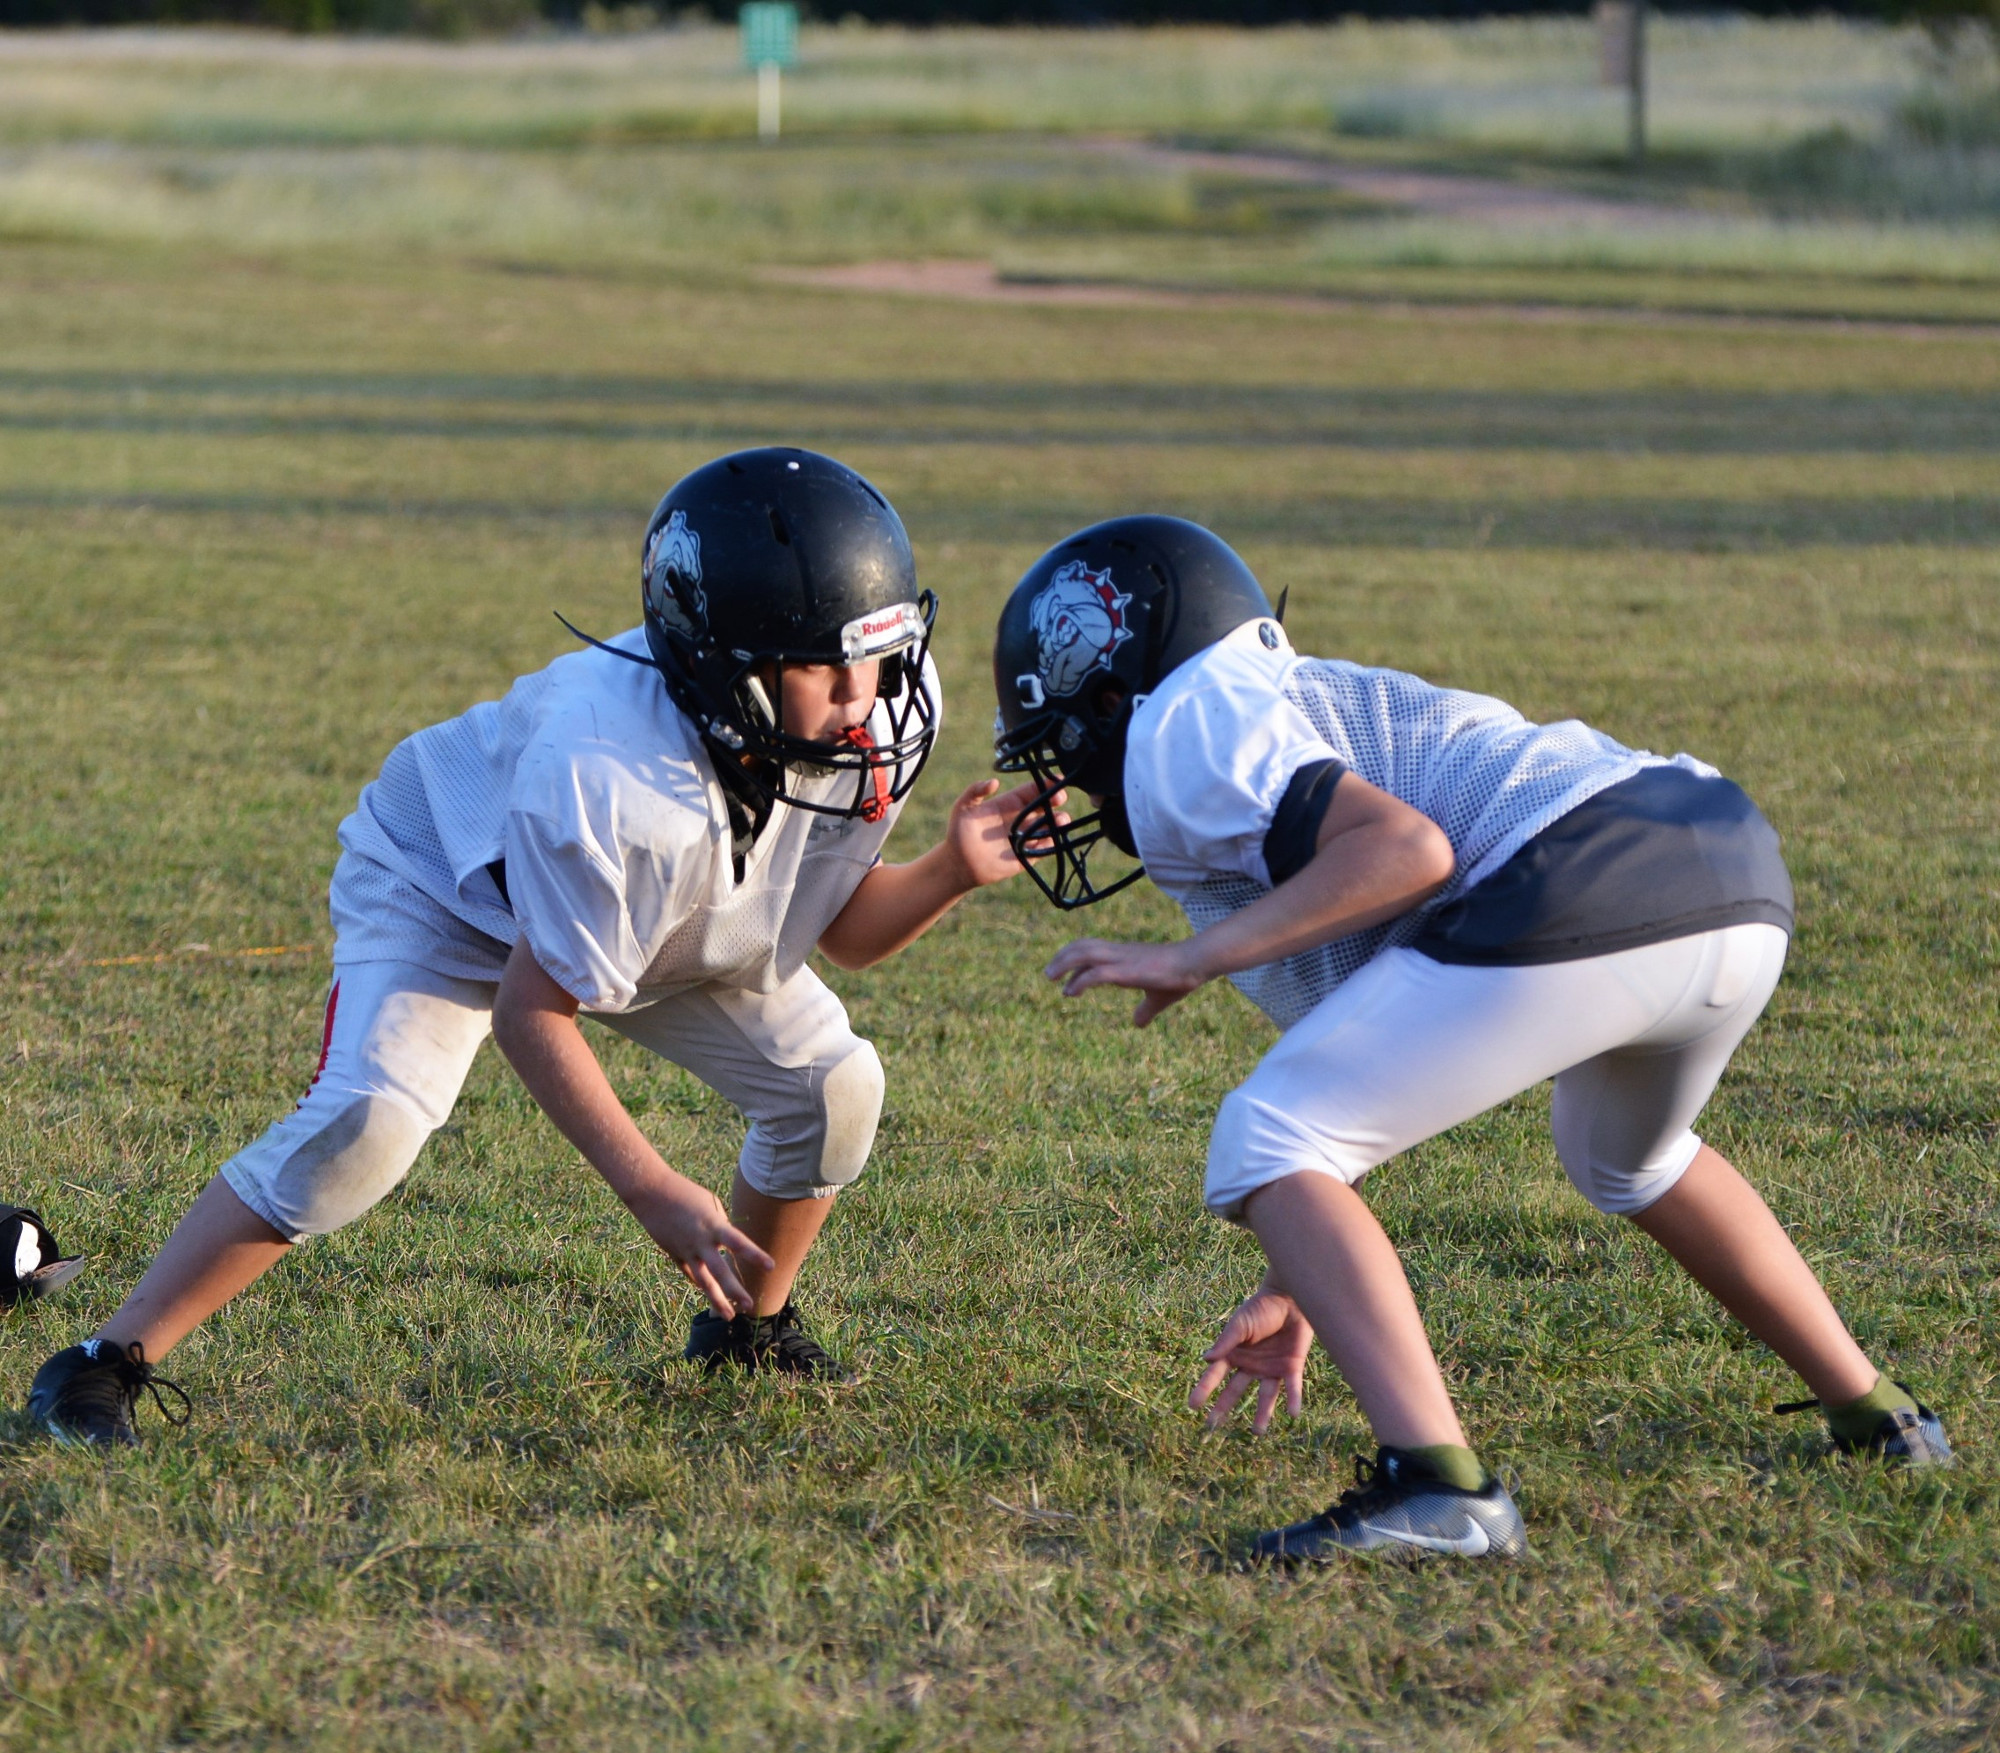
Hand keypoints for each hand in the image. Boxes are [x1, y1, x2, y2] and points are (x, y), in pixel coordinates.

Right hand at [627, 1179, 774, 1319]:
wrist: (651, 1194)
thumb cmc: (686, 1194)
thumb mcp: (711, 1206)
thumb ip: (722, 1227)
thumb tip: (729, 1246)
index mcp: (713, 1225)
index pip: (738, 1243)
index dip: (755, 1255)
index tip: (771, 1267)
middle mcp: (700, 1242)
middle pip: (720, 1271)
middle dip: (735, 1290)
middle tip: (749, 1306)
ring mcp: (686, 1252)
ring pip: (703, 1282)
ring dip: (717, 1300)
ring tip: (729, 1316)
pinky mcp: (675, 1255)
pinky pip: (691, 1274)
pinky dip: (701, 1283)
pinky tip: (711, 1293)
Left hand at [943, 777, 1065, 887]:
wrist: (958, 863)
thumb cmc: (958, 832)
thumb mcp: (962, 807)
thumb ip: (975, 791)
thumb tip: (994, 782)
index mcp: (1009, 803)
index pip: (1032, 790)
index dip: (1045, 784)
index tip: (1057, 780)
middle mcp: (1020, 818)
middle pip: (1045, 806)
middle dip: (1055, 800)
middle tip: (1060, 798)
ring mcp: (1025, 836)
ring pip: (1049, 826)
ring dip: (1059, 821)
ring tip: (1061, 819)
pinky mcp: (1027, 855)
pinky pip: (1045, 848)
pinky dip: (1052, 843)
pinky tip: (1053, 838)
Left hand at [1044, 935, 1203, 1026]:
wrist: (1194, 963)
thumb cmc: (1179, 977)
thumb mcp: (1158, 998)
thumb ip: (1145, 1010)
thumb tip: (1138, 1024)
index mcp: (1125, 955)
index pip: (1092, 950)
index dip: (1076, 962)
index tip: (1065, 979)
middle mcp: (1119, 953)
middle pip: (1083, 945)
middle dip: (1063, 956)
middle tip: (1049, 974)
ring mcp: (1121, 960)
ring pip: (1084, 953)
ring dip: (1064, 963)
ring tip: (1050, 977)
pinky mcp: (1125, 971)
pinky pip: (1096, 974)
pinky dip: (1079, 982)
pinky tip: (1070, 992)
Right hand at [1188, 1289, 1311, 1434]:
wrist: (1291, 1298)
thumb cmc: (1262, 1307)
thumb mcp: (1240, 1323)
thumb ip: (1226, 1341)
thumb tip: (1205, 1359)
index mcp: (1235, 1353)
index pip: (1215, 1375)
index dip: (1204, 1389)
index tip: (1192, 1405)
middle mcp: (1251, 1365)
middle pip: (1236, 1390)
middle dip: (1224, 1407)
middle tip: (1213, 1425)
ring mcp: (1271, 1368)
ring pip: (1265, 1396)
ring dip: (1263, 1413)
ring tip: (1258, 1431)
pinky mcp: (1292, 1367)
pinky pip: (1292, 1387)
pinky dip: (1293, 1400)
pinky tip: (1292, 1414)